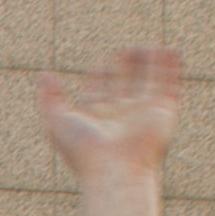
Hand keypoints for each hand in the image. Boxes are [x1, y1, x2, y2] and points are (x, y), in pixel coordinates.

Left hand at [37, 47, 179, 215]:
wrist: (115, 169)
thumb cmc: (83, 150)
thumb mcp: (57, 122)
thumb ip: (49, 98)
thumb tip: (43, 74)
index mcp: (97, 115)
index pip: (100, 90)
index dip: (99, 76)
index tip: (99, 67)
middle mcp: (120, 112)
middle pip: (125, 83)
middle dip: (126, 66)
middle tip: (127, 49)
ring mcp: (143, 111)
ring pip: (148, 80)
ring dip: (149, 63)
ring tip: (147, 46)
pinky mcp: (163, 110)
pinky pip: (169, 83)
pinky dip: (171, 66)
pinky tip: (170, 50)